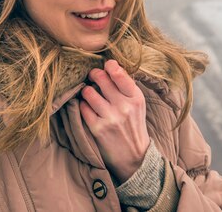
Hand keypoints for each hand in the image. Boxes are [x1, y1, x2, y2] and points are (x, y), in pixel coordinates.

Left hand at [79, 59, 149, 183]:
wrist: (134, 156)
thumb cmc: (134, 125)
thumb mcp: (138, 104)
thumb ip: (126, 87)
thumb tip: (111, 67)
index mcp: (136, 98)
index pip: (119, 74)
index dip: (109, 65)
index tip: (106, 66)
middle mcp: (124, 106)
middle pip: (101, 78)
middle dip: (95, 74)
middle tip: (94, 76)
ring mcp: (110, 118)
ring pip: (89, 92)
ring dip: (87, 90)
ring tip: (90, 93)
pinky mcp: (98, 129)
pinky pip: (83, 108)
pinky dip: (83, 105)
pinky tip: (88, 107)